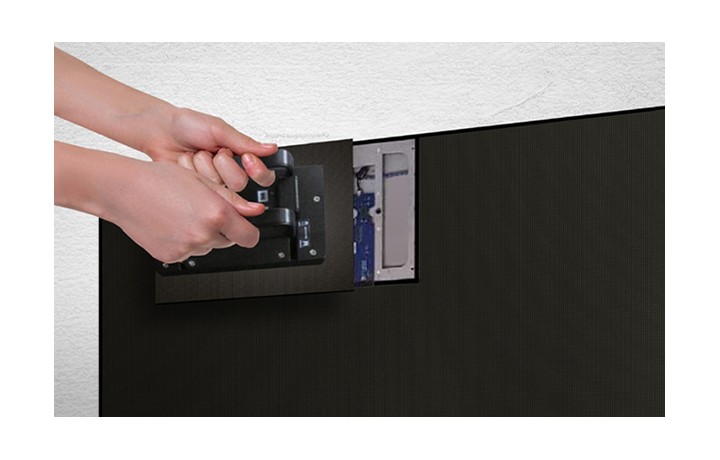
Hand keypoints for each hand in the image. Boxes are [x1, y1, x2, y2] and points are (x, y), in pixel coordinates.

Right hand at [105, 159, 266, 262]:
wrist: (124, 190)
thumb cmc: (159, 180)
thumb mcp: (202, 181)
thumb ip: (233, 201)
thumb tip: (255, 211)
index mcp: (216, 213)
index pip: (250, 236)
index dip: (248, 231)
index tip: (245, 227)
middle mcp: (203, 234)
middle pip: (228, 241)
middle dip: (223, 229)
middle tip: (204, 211)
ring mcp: (187, 248)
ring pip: (208, 246)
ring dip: (203, 234)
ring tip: (183, 214)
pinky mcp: (171, 256)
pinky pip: (188, 252)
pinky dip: (184, 241)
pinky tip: (172, 224)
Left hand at [144, 107, 277, 190]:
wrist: (158, 131)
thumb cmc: (187, 125)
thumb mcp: (219, 129)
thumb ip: (245, 142)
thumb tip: (271, 148)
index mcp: (240, 156)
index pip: (263, 176)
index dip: (257, 170)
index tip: (247, 159)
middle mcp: (228, 173)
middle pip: (239, 184)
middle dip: (223, 164)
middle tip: (213, 151)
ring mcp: (212, 184)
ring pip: (219, 187)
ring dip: (204, 167)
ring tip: (196, 155)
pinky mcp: (197, 192)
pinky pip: (202, 190)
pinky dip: (191, 172)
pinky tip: (186, 163)